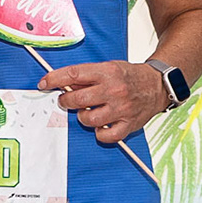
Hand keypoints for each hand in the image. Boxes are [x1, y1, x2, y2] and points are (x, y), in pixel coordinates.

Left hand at [40, 61, 165, 145]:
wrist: (157, 85)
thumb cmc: (129, 76)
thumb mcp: (108, 67)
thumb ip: (86, 76)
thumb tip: (61, 84)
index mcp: (107, 72)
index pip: (73, 74)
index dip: (54, 79)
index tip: (44, 83)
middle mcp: (114, 90)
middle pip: (77, 100)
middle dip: (66, 101)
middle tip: (66, 101)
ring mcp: (121, 108)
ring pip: (88, 119)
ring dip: (82, 117)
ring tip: (88, 111)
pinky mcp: (128, 124)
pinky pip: (105, 136)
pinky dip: (99, 133)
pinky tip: (101, 124)